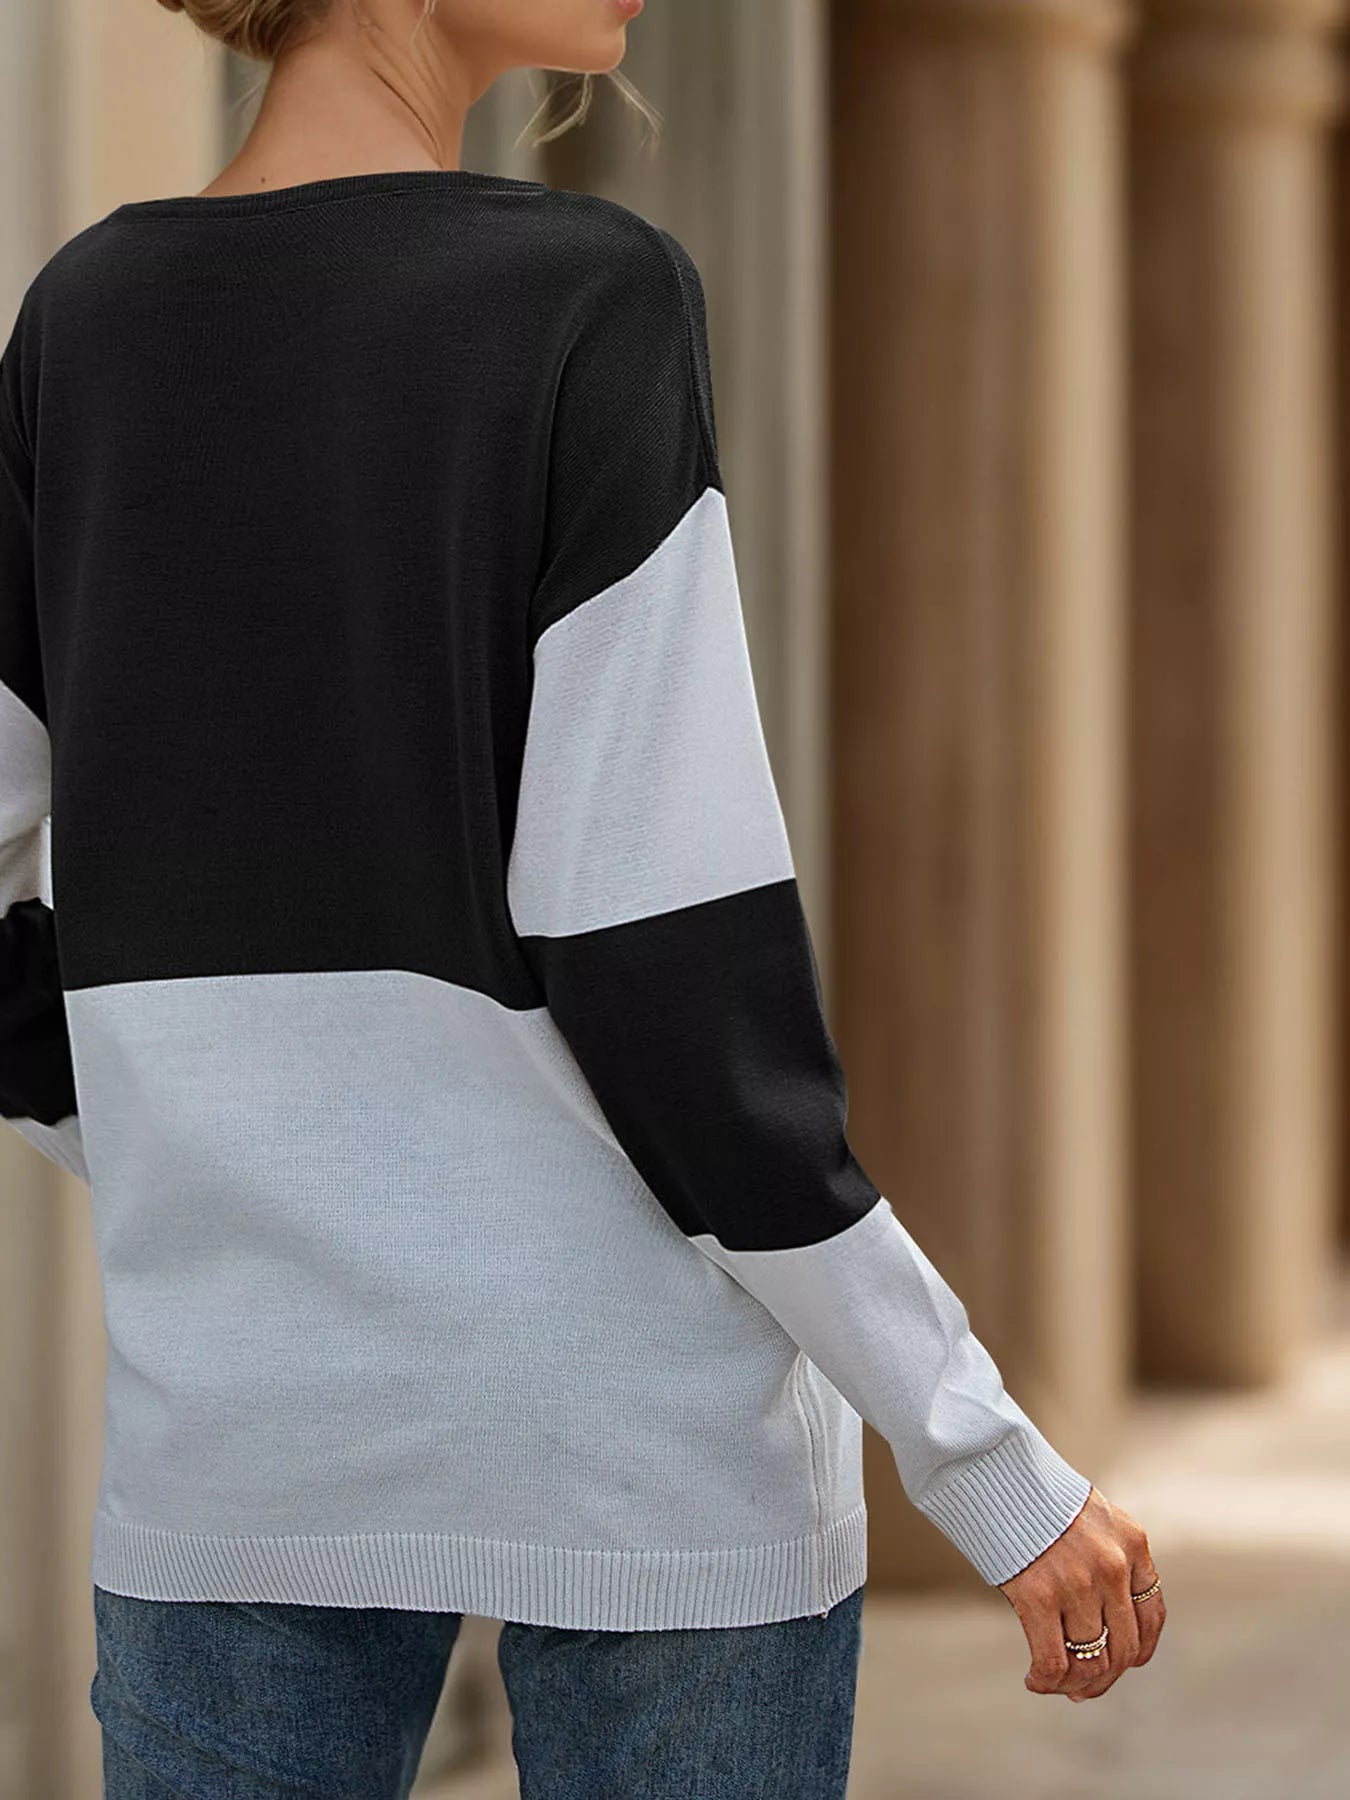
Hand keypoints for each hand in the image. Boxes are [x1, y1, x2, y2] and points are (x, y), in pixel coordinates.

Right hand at [997, 1485, 1164, 1701]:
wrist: (993, 1467)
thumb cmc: (1034, 1494)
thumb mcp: (1090, 1517)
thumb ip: (1106, 1558)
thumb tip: (1101, 1625)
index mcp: (1132, 1542)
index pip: (1151, 1616)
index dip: (1136, 1652)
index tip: (1118, 1665)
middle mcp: (1114, 1565)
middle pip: (1124, 1648)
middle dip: (1103, 1677)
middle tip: (1081, 1688)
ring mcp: (1079, 1582)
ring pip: (1091, 1662)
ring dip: (1073, 1684)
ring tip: (1053, 1683)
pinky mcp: (1040, 1595)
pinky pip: (1054, 1662)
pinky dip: (1045, 1681)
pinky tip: (1032, 1680)